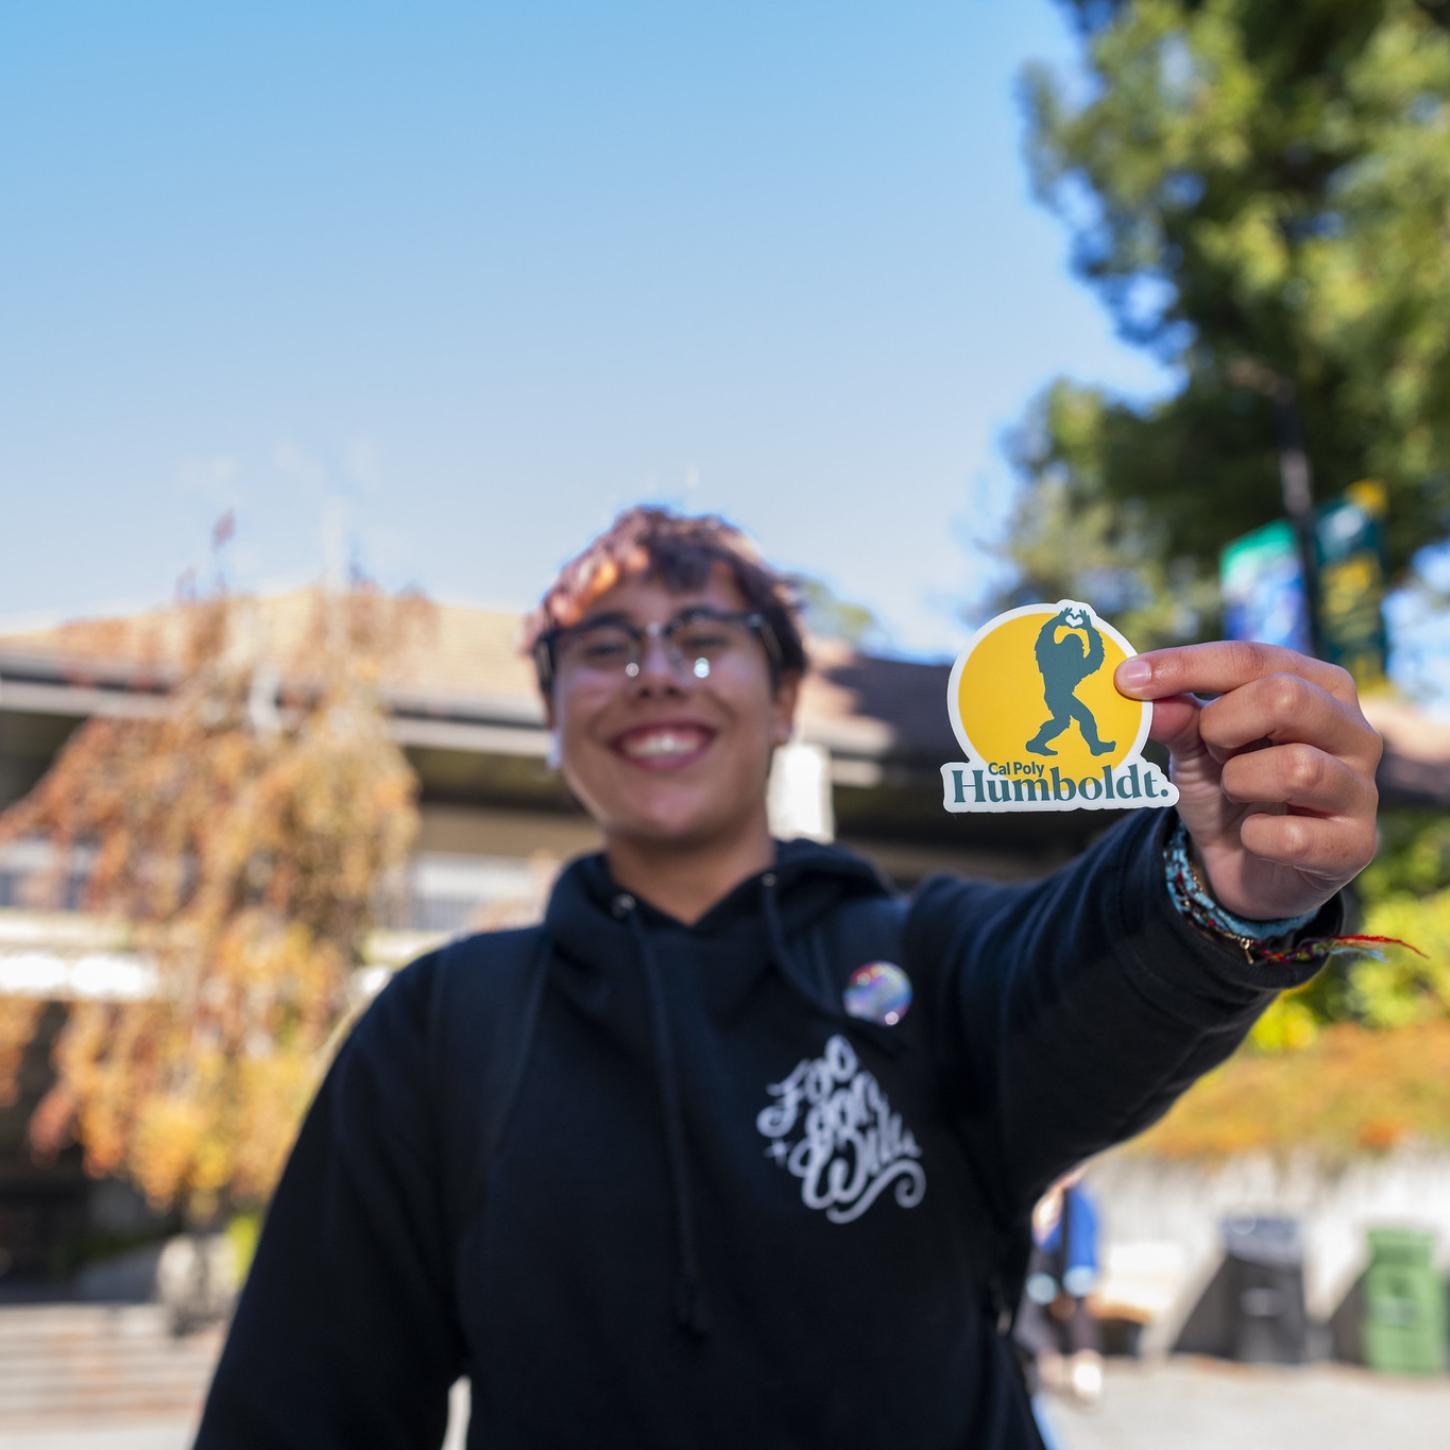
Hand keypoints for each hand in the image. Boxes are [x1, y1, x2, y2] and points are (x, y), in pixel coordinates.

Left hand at [1114, 642, 1381, 920]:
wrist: (1246, 865)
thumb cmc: (1228, 787)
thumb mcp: (1195, 747)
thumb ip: (1176, 717)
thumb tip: (1142, 693)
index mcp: (1319, 686)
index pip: (1254, 658)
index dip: (1187, 665)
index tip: (1127, 679)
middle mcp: (1353, 729)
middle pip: (1286, 697)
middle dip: (1224, 725)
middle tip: (1209, 749)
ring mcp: (1361, 788)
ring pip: (1296, 768)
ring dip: (1240, 781)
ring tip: (1235, 790)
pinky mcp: (1355, 845)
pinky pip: (1292, 837)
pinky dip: (1254, 837)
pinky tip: (1253, 836)